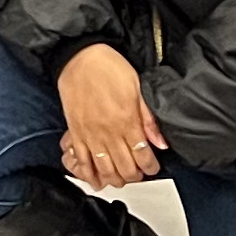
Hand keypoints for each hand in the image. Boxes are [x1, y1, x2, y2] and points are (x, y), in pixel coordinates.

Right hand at [56, 42, 167, 189]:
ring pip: (104, 169)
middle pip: (125, 167)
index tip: (152, 167)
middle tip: (139, 174)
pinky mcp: (75, 132)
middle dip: (135, 176)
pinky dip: (89, 173)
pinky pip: (82, 160)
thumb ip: (149, 118)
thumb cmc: (108, 67)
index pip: (143, 156)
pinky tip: (96, 179)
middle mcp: (109, 131)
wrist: (79, 56)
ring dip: (115, 179)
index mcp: (127, 121)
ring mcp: (90, 134)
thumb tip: (160, 142)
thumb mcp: (138, 87)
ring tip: (121, 178)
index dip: (151, 167)